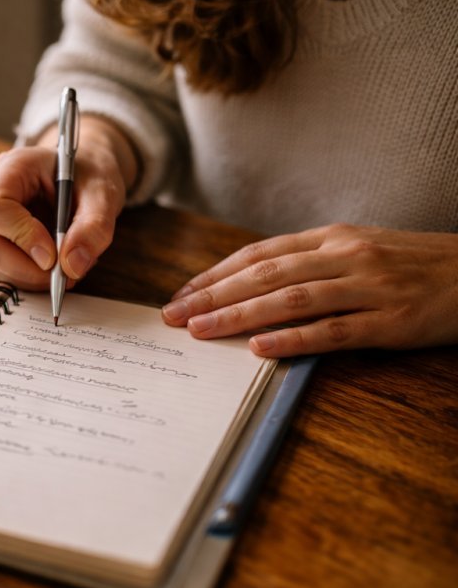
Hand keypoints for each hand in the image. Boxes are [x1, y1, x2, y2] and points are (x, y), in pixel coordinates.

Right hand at [0, 116, 138, 289]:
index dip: (20, 236)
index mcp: (11, 168)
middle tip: (66, 271)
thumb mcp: (104, 193)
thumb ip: (94, 227)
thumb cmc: (88, 174)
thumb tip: (73, 266)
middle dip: (29, 268)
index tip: (53, 254)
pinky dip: (29, 277)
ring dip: (31, 276)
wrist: (82, 174)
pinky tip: (52, 263)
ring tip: (66, 261)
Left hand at [161, 224, 457, 356]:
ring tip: (201, 330)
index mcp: (333, 238)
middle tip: (173, 315)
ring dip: (239, 315)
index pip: (259, 254)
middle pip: (265, 275)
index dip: (216, 274)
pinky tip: (258, 348)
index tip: (182, 292)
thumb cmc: (414, 266)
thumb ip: (311, 263)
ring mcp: (369, 287)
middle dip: (213, 295)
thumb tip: (252, 284)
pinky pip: (332, 331)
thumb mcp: (360, 250)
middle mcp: (345, 256)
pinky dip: (292, 339)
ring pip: (291, 300)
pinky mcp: (390, 320)